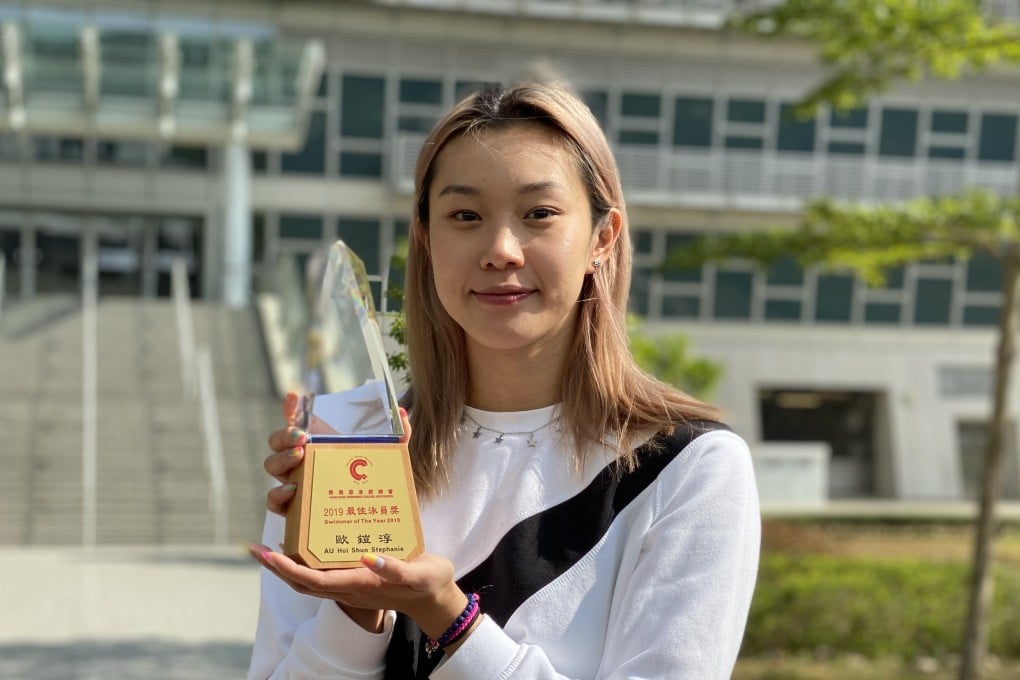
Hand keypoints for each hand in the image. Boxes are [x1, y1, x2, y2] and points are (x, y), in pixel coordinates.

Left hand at [248, 547, 467, 640]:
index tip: (269, 555)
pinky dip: (304, 564)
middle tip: (255, 549)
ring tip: (269, 549)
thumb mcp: (421, 573)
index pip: (316, 580)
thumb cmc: (430, 582)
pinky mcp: (355, 581)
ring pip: (309, 581)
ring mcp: (351, 587)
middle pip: (304, 583)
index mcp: (362, 583)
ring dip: (286, 568)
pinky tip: (302, 545)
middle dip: (277, 568)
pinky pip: (322, 575)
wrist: (435, 599)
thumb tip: (369, 558)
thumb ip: (397, 568)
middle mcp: (350, 588)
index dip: (289, 569)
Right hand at [262, 394, 410, 514]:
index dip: (291, 407)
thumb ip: (398, 434)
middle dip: (284, 436)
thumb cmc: (372, 480)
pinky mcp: (292, 508)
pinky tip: (293, 490)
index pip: (297, 421)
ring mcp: (293, 482)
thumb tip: (402, 412)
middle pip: (277, 442)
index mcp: (317, 443)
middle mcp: (300, 460)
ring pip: (272, 467)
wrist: (370, 512)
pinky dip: (278, 495)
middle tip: (302, 437)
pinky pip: (274, 501)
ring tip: (299, 458)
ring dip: (281, 460)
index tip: (294, 397)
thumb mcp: (386, 456)